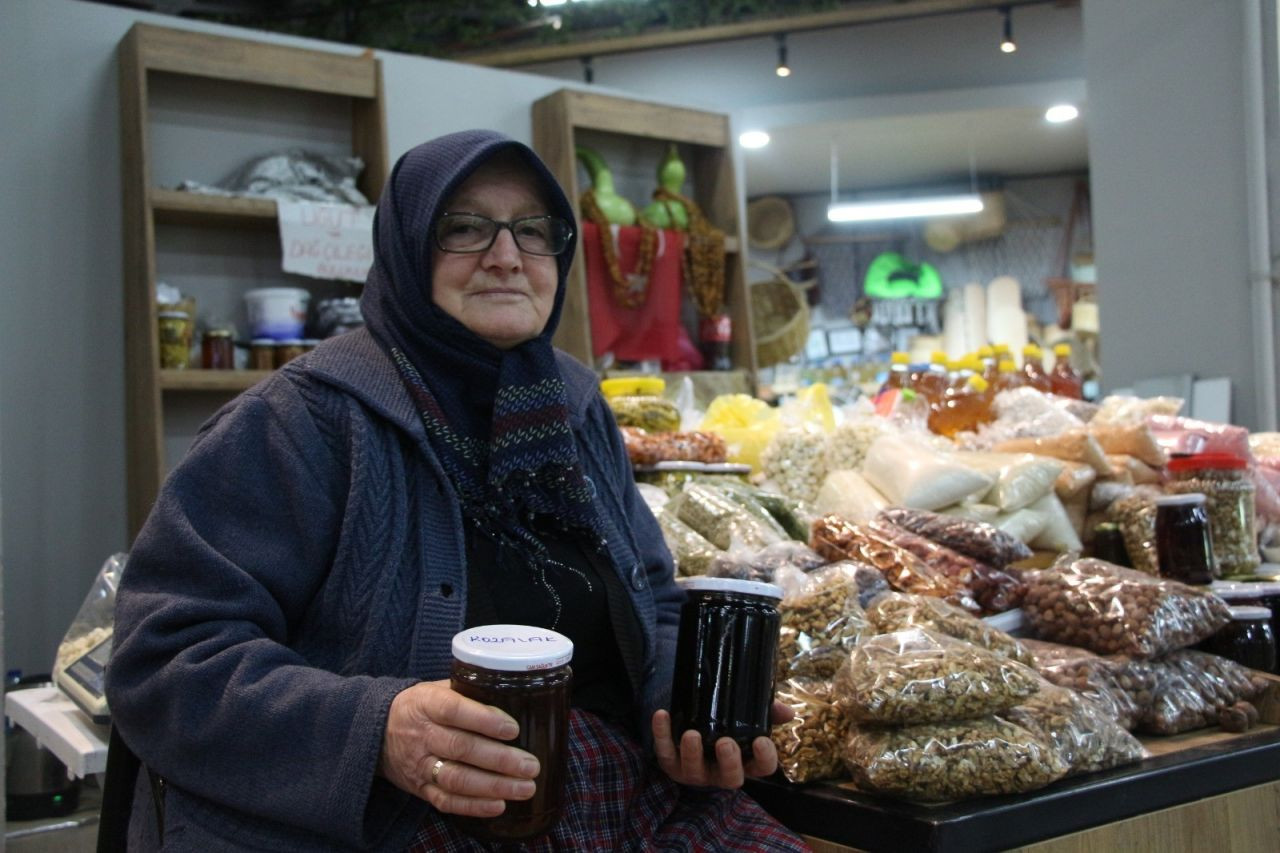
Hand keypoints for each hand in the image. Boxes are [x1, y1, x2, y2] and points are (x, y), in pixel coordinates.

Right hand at [379, 680, 539, 817]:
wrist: (377, 731)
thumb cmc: (421, 706)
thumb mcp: (436, 688)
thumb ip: (468, 691)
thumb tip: (513, 693)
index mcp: (427, 704)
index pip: (455, 710)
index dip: (484, 720)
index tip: (513, 729)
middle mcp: (422, 735)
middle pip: (461, 748)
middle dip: (500, 760)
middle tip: (530, 765)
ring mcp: (420, 765)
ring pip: (456, 779)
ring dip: (494, 786)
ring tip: (525, 787)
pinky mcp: (420, 788)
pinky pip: (446, 801)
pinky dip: (473, 806)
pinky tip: (499, 805)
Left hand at [651, 700, 793, 788]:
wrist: (690, 719)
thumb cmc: (724, 724)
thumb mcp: (745, 717)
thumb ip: (766, 711)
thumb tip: (788, 712)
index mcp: (744, 762)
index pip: (762, 768)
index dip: (764, 758)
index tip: (761, 741)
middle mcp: (720, 772)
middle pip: (730, 778)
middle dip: (728, 762)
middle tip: (725, 743)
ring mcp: (694, 770)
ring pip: (694, 770)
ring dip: (692, 753)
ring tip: (691, 733)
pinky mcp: (670, 762)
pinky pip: (664, 753)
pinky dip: (661, 734)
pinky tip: (662, 714)